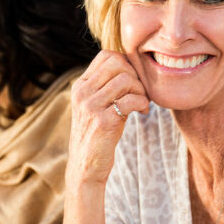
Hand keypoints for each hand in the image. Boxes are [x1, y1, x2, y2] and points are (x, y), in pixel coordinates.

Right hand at [67, 50, 147, 185]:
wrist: (85, 167)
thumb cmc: (96, 135)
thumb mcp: (94, 106)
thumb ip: (106, 87)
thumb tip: (131, 68)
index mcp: (80, 86)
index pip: (106, 55)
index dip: (126, 63)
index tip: (133, 81)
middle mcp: (82, 93)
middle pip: (117, 63)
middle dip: (135, 75)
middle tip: (140, 92)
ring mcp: (91, 107)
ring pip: (126, 80)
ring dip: (141, 90)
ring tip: (141, 103)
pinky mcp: (103, 122)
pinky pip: (131, 100)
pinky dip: (142, 104)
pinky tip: (142, 112)